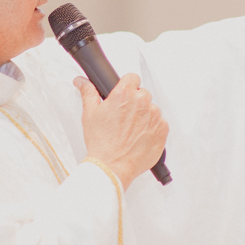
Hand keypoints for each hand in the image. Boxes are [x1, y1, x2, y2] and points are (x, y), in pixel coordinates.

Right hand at [76, 73, 167, 187]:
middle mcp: (142, 102)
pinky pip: (159, 123)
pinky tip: (139, 137)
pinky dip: (152, 128)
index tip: (124, 94)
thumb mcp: (89, 114)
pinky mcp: (163, 129)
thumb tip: (82, 82)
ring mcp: (154, 115)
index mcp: (124, 94)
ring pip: (151, 109)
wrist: (112, 166)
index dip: (127, 86)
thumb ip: (88, 93)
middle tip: (124, 118)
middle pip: (142, 94)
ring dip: (144, 116)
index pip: (132, 78)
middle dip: (135, 103)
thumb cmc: (101, 142)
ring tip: (131, 131)